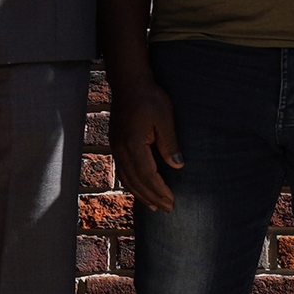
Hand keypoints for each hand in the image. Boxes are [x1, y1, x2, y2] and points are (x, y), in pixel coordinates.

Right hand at [111, 68, 182, 211]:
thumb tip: (177, 165)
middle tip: (167, 209)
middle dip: (152, 197)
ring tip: (154, 205)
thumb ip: (169, 143)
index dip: (160, 190)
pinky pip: (122, 171)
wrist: (128, 84)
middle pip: (136, 181)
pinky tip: (139, 188)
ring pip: (126, 179)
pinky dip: (132, 183)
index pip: (147, 175)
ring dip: (140, 194)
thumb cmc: (149, 98)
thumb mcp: (165, 118)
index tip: (172, 200)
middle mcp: (120, 149)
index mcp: (133, 144)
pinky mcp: (116, 145)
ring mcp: (115, 148)